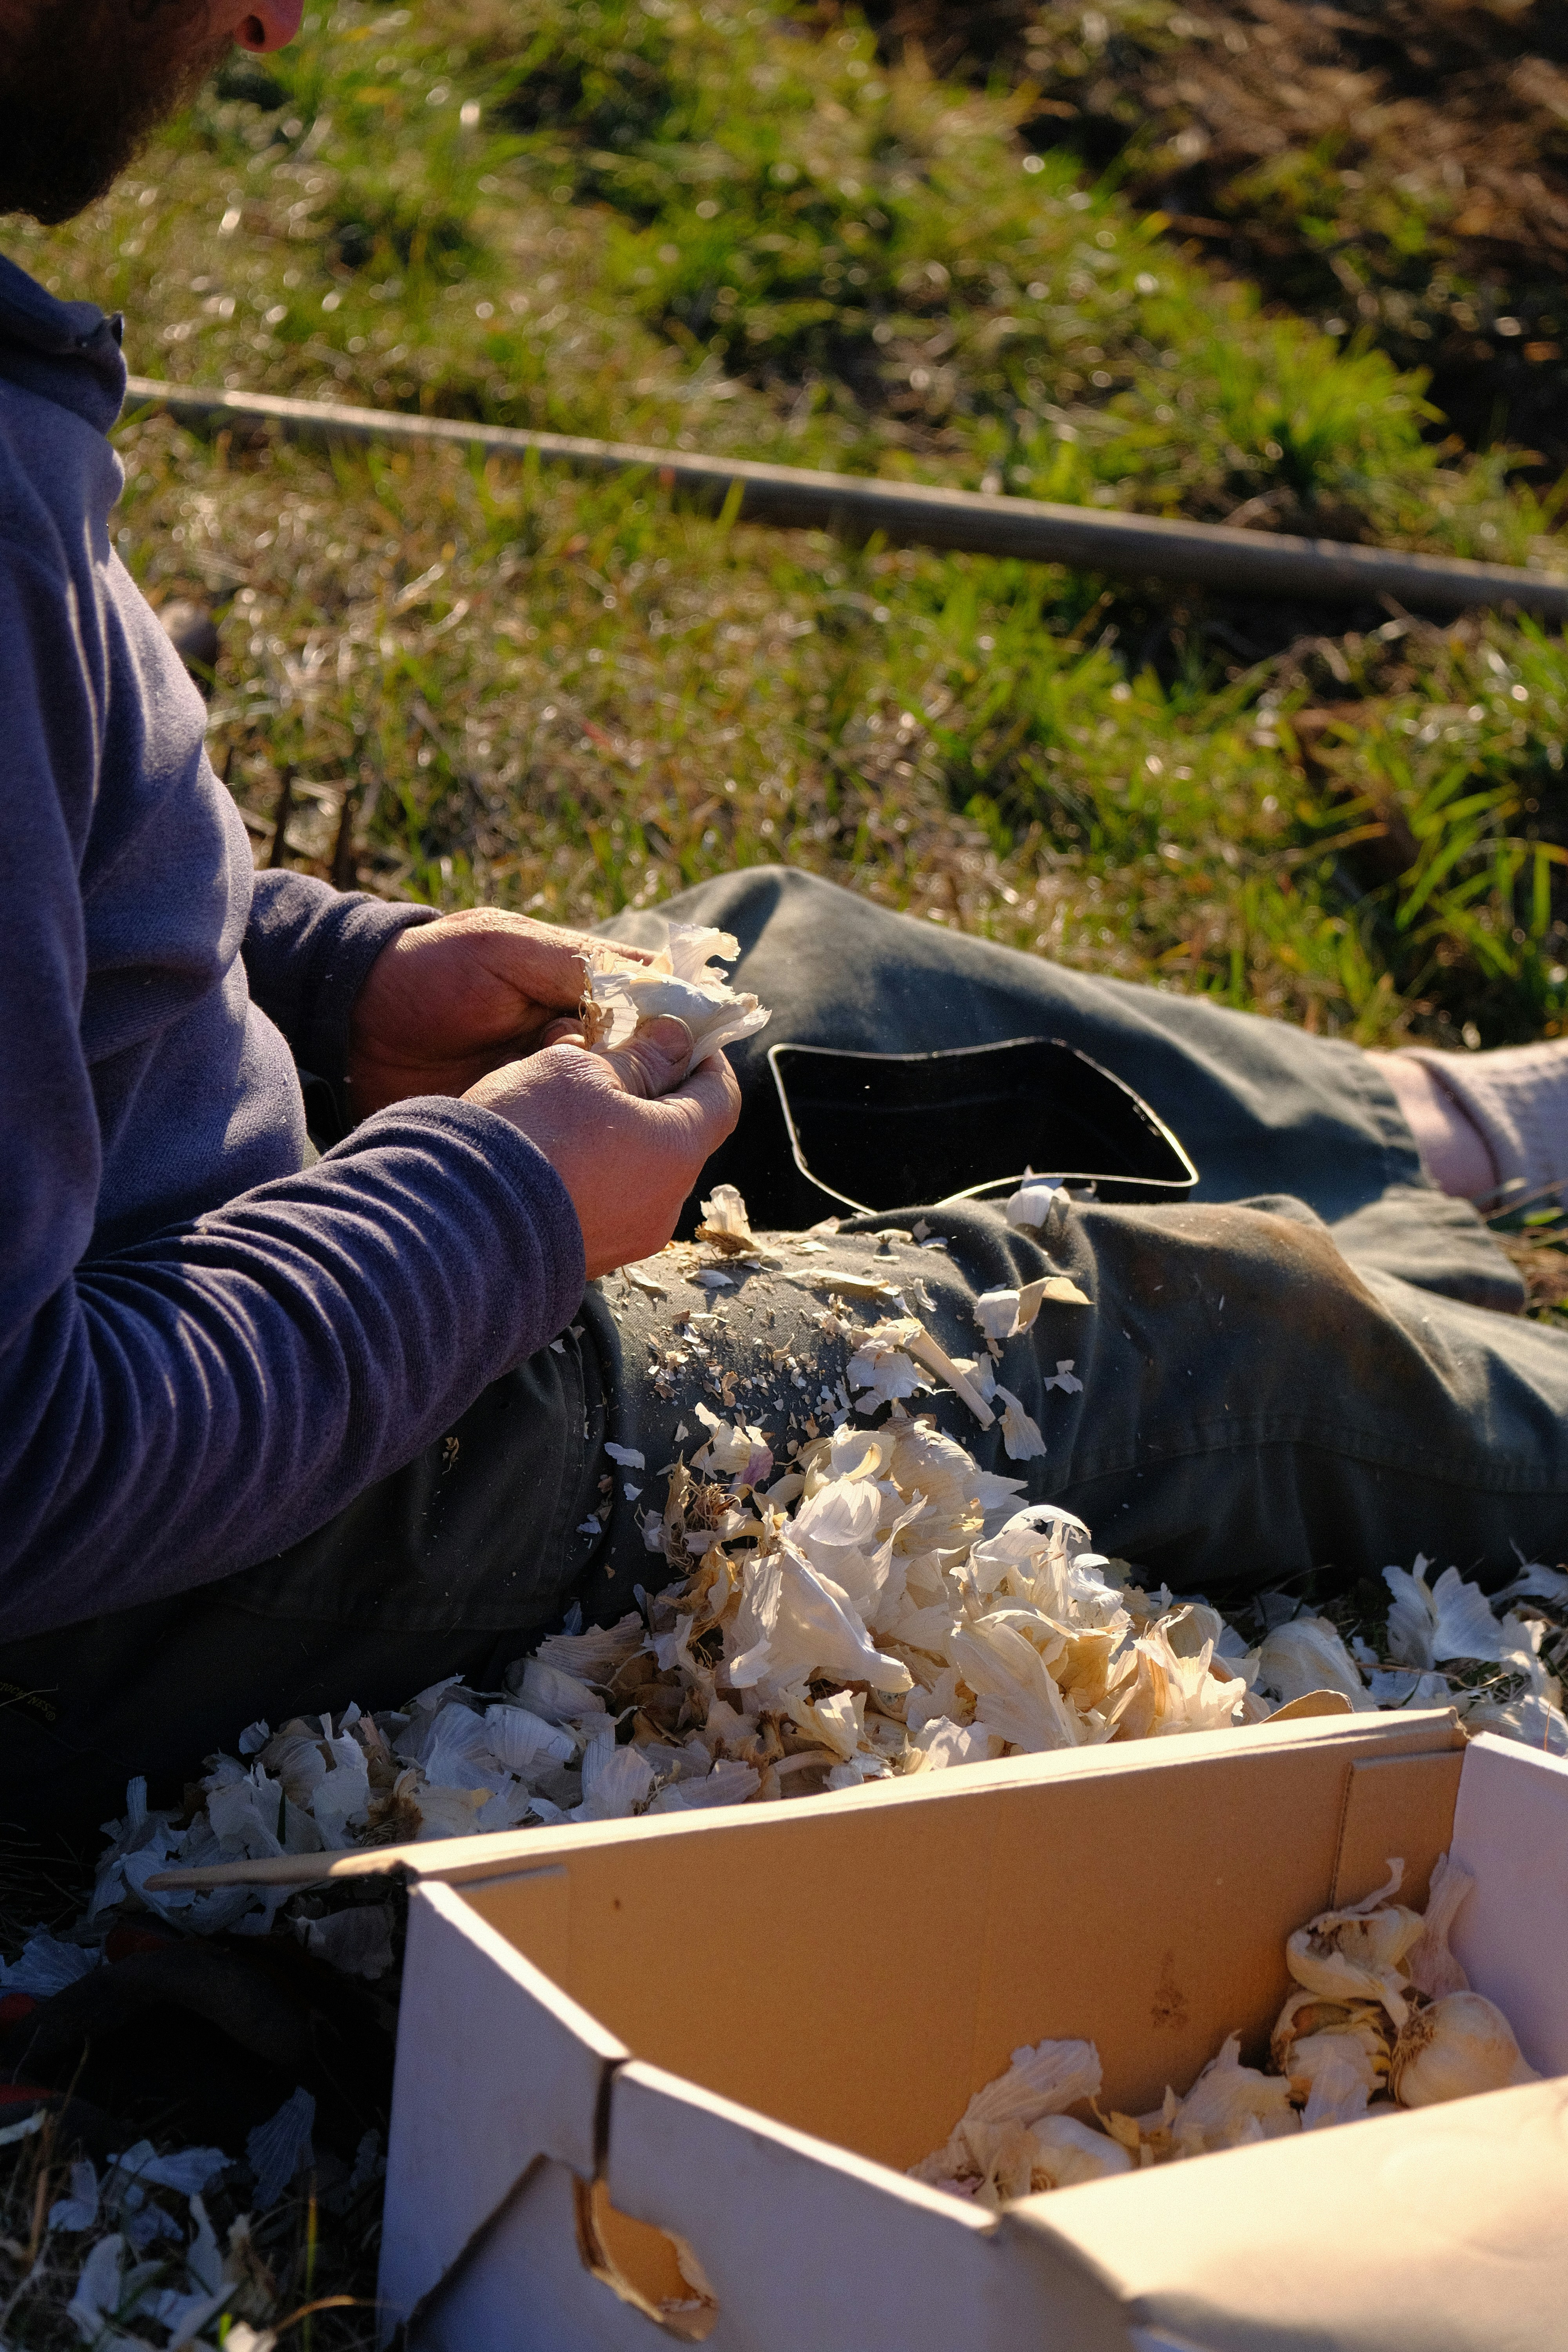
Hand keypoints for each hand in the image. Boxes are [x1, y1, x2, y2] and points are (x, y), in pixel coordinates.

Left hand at [347, 908, 650, 1116]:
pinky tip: (550, 1129)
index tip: (691, 1045)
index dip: (679, 1027)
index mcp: (583, 988)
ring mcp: (550, 1085)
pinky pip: (560, 1135)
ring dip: (597, 1104)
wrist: (350, 1023)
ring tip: (556, 1088)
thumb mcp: (506, 948)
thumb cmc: (430, 969)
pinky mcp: (522, 1123)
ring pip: (608, 1104)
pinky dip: (563, 1135)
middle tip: (598, 1066)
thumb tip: (664, 980)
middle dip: (638, 1073)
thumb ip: (578, 962)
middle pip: (643, 1065)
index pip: (655, 1007)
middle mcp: (577, 1039)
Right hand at [464, 1019, 741, 1277]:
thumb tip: (677, 1041)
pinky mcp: (589, 1258)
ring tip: (564, 1104)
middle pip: (680, 1135)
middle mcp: (664, 1205)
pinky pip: (606, 1203)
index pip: (723, 1096)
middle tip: (608, 1059)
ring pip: (640, 1170)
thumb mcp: (579, 1069)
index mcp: (677, 1151)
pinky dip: (591, 1171)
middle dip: (652, 1092)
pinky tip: (548, 1150)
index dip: (706, 1058)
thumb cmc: (524, 1134)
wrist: (455, 1226)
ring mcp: (627, 1239)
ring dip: (616, 1133)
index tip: (678, 1032)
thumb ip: (639, 1056)